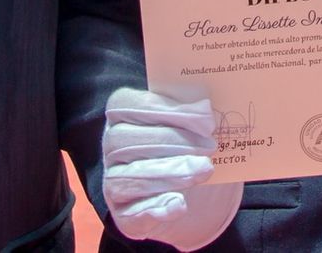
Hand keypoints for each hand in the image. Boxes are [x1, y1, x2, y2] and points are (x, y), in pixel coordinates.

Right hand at [101, 87, 243, 249]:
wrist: (195, 193)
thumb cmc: (190, 147)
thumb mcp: (192, 125)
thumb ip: (192, 113)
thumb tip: (205, 107)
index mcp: (121, 116)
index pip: (126, 105)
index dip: (162, 108)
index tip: (203, 116)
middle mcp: (111, 149)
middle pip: (125, 141)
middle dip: (171, 140)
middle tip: (210, 145)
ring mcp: (114, 184)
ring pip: (128, 178)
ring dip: (169, 173)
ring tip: (205, 169)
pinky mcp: (124, 216)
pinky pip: (133, 215)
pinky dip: (156, 209)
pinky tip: (180, 204)